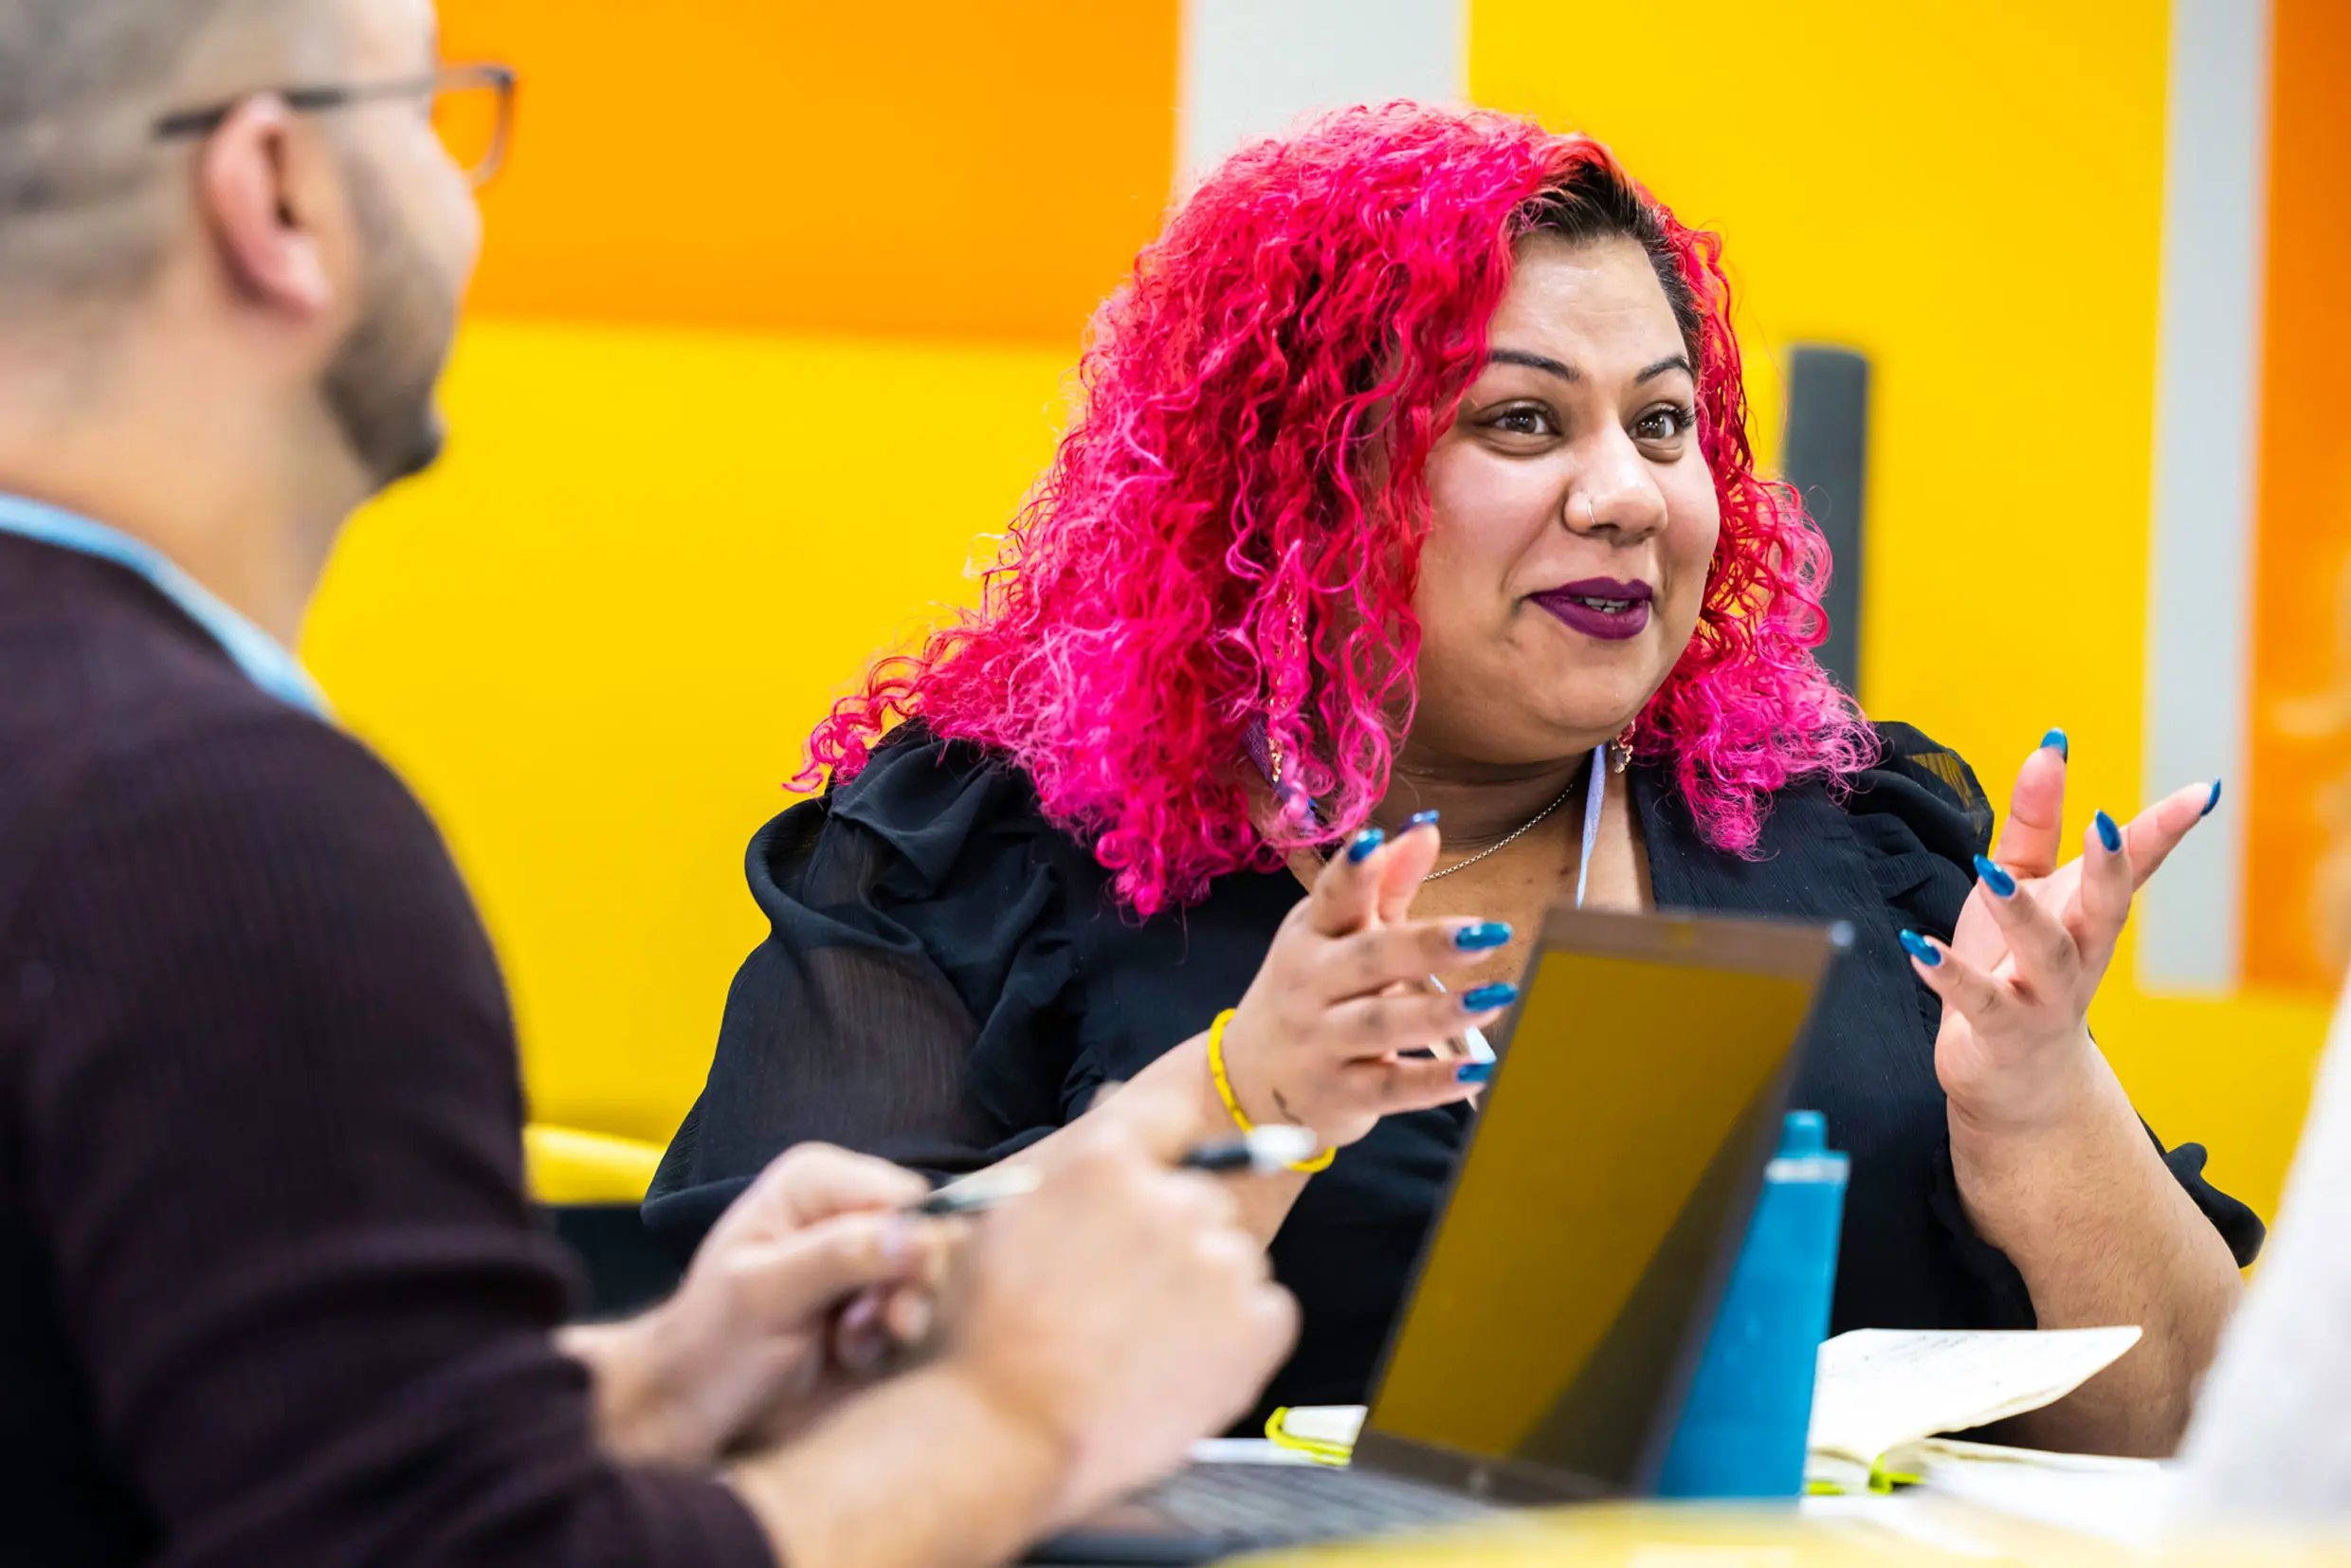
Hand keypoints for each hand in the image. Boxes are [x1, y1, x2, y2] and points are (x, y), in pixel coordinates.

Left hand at [582, 1144, 953, 1465]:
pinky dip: (884, 1341)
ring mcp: (858, 1254)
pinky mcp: (867, 1298)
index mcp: (815, 1181)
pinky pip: (911, 1311)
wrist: (690, 1411)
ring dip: (890, 1321)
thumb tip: (918, 1236)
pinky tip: (844, 1354)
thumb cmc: (712, 1345)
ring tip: (844, 1344)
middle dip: (899, 1291)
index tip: (876, 1301)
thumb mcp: (766, 1296)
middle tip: (857, 1329)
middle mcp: (843, 1207)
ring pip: (924, 1278)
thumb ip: (840, 1257)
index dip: (906, 1248)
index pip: (905, 1197)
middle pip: (924, 1235)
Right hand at [936, 1081, 1298, 1526]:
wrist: (1005, 1434)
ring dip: (1205, 1288)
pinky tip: (1182, 1366)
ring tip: (1147, 1343)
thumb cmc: (987, 1334)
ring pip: (1234, 1258)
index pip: (1168, 1116)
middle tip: (1129, 1296)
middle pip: (1201, 1199)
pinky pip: (1265, 1312)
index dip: (1164, 1151)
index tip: (1161, 1178)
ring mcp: (1220, 1262)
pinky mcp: (1256, 1324)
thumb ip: (1071, 1166)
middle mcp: (1173, 1199)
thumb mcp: (1003, 1221)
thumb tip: (1112, 1105)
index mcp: (1108, 1162)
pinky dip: (1237, 1337)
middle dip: (1174, 1237)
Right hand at [1219, 820, 1513, 1150]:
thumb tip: (1429, 828)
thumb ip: (1386, 885)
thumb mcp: (1337, 934)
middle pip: (1367, 960)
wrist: (1249, 1080)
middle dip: (1425, 945)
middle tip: (1486, 933)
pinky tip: (1478, 1071)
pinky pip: (1390, 1087)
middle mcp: (1309, 986)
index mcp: (1311, 935)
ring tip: (1497, 996)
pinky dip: (1434, 1082)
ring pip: (1380, 1024)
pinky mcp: (1340, 1094)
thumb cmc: (1311, 991)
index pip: (1331, 897)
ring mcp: (1320, 1043)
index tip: (1378, 840)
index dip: (1352, 869)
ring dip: (1439, 1011)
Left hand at [1908, 739, 2218, 1131]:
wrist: (2015, 1077)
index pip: (2135, 865)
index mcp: (2089, 913)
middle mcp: (2079, 954)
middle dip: (2110, 869)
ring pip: (2044, 953)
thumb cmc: (2017, 965)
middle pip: (2106, 910)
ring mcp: (2043, 995)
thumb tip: (2051, 748)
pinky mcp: (2000, 1030)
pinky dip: (1948, 974)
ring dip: (2021, 912)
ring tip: (1989, 872)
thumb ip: (2034, 821)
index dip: (2165, 829)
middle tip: (2102, 822)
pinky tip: (1918, 949)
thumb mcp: (2026, 884)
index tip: (2200, 791)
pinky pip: (1978, 1001)